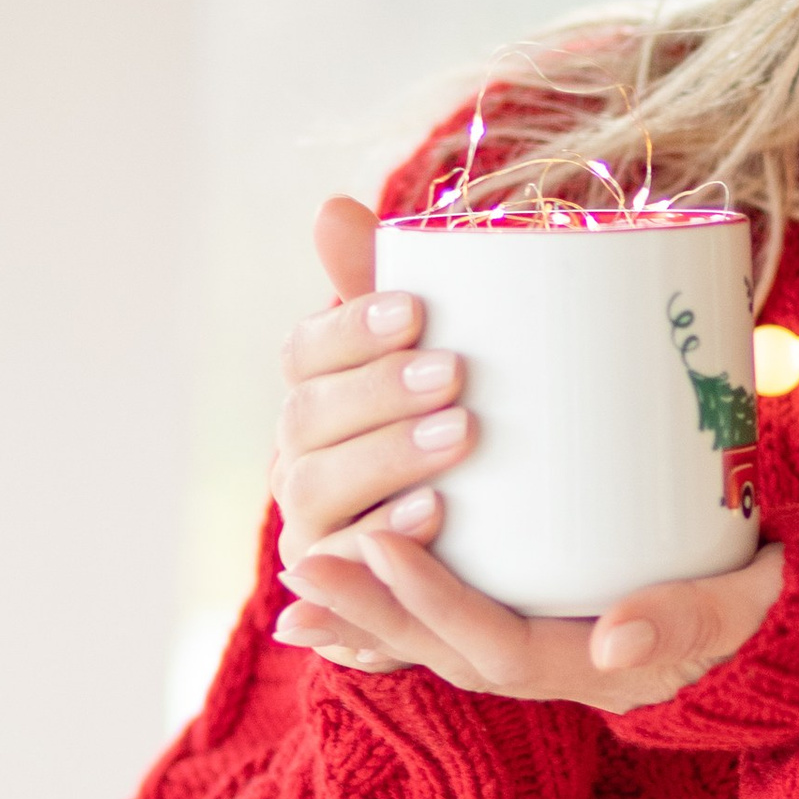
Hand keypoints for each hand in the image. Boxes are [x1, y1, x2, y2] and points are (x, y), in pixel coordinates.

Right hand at [268, 197, 477, 648]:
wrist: (498, 550)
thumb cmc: (460, 426)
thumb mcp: (436, 357)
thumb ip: (387, 288)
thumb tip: (330, 206)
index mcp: (317, 392)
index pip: (304, 353)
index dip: (350, 327)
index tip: (418, 306)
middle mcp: (300, 459)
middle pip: (307, 420)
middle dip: (378, 392)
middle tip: (456, 371)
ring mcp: (311, 528)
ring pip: (317, 491)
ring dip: (386, 458)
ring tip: (462, 434)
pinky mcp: (341, 592)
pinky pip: (345, 567)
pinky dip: (383, 540)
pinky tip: (436, 515)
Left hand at [278, 525, 784, 711]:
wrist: (781, 630)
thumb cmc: (766, 606)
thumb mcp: (746, 609)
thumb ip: (691, 617)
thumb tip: (614, 634)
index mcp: (601, 671)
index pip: (499, 647)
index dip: (436, 603)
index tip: (383, 545)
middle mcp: (559, 673)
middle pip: (446, 653)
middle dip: (372, 612)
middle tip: (300, 566)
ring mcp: (542, 654)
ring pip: (436, 646)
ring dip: (366, 617)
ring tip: (297, 584)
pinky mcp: (533, 628)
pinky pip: (448, 632)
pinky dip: (392, 617)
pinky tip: (343, 592)